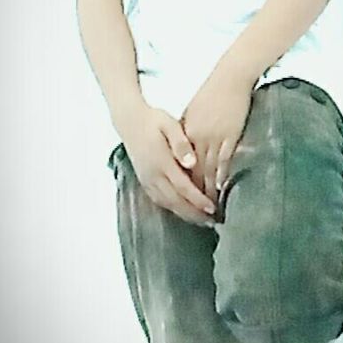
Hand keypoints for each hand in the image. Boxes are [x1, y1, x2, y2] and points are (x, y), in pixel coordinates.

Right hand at [115, 100, 218, 226]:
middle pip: (175, 201)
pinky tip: (184, 211)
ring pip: (167, 204)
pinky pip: (160, 201)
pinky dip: (173, 209)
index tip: (212, 208)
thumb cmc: (154, 121)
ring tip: (202, 220)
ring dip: (185, 214)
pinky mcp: (144, 182)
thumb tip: (191, 163)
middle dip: (194, 213)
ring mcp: (147, 180)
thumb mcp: (170, 124)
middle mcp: (153, 175)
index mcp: (161, 162)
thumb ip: (181, 144)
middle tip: (212, 221)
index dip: (198, 200)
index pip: (183, 187)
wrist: (130, 122)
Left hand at [180, 68, 253, 204]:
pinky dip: (222, 176)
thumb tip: (184, 152)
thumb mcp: (193, 113)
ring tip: (209, 208)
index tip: (182, 199)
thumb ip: (187, 134)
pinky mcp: (230, 135)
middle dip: (194, 194)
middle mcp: (197, 138)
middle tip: (196, 212)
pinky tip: (222, 189)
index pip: (181, 165)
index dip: (182, 183)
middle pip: (193, 172)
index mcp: (187, 132)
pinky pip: (224, 161)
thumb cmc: (211, 93)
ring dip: (208, 190)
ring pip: (208, 170)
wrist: (229, 77)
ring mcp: (213, 137)